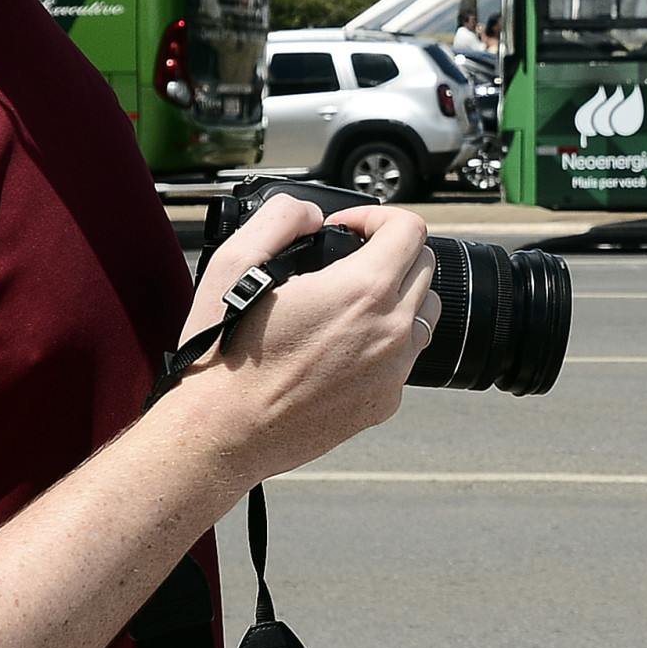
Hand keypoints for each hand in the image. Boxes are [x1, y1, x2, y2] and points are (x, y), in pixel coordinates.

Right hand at [177, 194, 436, 481]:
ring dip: (397, 295)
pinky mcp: (385, 402)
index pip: (410, 229)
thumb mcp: (235, 262)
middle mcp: (391, 331)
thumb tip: (314, 215)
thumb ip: (282, 217)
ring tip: (350, 301)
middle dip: (390, 251)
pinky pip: (405, 357)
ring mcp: (394, 371)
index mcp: (363, 291)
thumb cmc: (225, 353)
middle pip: (425, 267)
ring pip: (423, 313)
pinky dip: (385, 341)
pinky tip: (341, 345)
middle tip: (348, 259)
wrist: (222, 431)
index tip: (346, 229)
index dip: (377, 216)